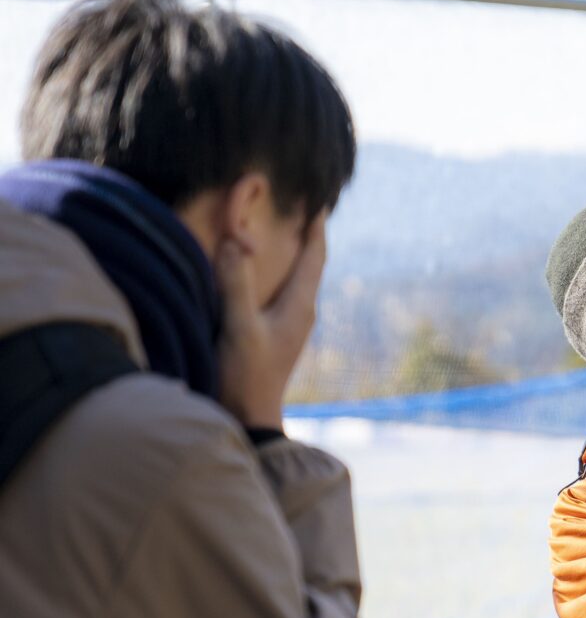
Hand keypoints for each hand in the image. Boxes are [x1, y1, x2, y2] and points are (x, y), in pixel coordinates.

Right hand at [215, 214, 326, 431]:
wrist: (248, 418)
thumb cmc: (246, 375)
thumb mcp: (240, 327)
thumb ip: (236, 284)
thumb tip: (235, 241)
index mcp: (300, 305)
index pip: (315, 256)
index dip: (316, 227)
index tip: (318, 199)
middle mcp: (300, 311)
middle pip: (307, 263)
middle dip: (304, 234)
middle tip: (298, 204)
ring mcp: (287, 323)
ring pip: (293, 278)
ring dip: (288, 253)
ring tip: (279, 227)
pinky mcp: (272, 333)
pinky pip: (278, 292)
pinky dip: (271, 272)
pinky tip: (256, 269)